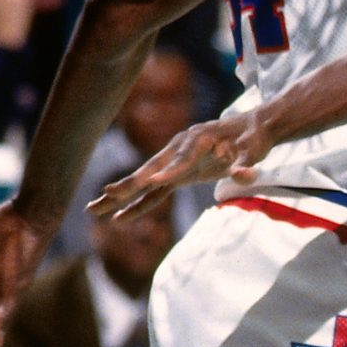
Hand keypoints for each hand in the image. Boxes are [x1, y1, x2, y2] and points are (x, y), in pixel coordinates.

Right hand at [89, 112, 269, 220]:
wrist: (250, 128)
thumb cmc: (251, 139)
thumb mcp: (253, 151)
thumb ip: (246, 164)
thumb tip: (248, 174)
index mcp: (197, 140)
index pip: (180, 160)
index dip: (167, 172)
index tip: (150, 182)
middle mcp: (179, 149)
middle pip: (150, 170)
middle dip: (128, 184)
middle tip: (106, 194)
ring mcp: (175, 161)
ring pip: (144, 182)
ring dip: (119, 196)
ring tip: (92, 210)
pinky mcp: (178, 173)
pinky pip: (154, 192)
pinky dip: (137, 204)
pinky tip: (118, 218)